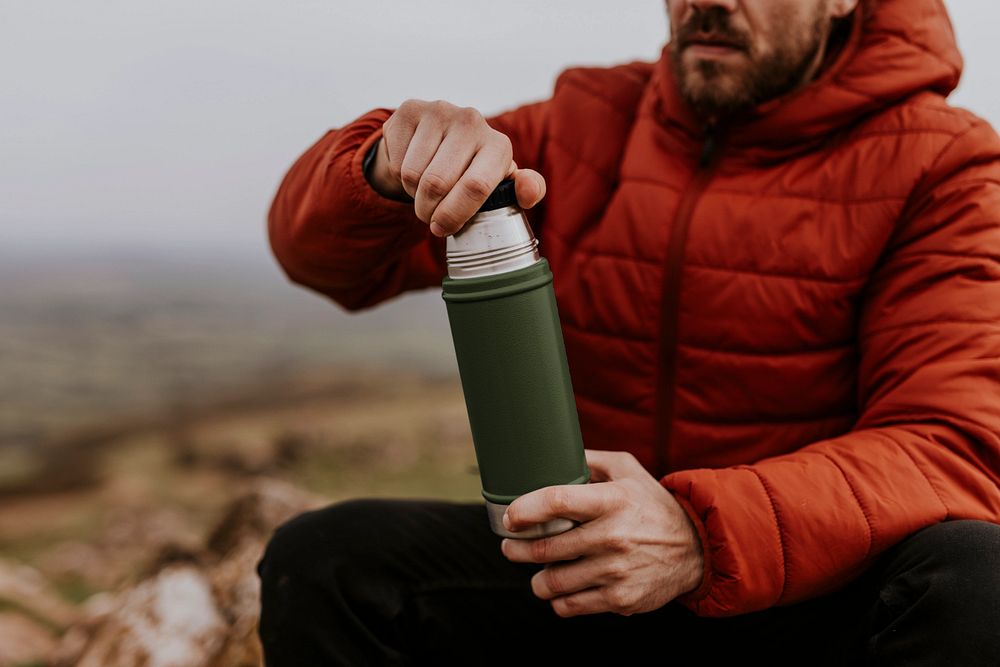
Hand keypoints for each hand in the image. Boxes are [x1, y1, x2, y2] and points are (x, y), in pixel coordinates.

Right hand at [368, 99, 545, 235]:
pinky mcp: (410, 110)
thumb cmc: (473, 171)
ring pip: (412, 175)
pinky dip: (398, 176)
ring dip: (413, 194)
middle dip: (428, 210)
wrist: (438, 140)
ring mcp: (440, 111)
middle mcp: (472, 121)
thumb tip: (528, 191)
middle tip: (430, 216)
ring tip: (424, 190)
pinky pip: (396, 160)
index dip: (454, 214)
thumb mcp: (501, 184)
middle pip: (437, 184)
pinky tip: (412, 167)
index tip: (442, 228)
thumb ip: (526, 191)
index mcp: (498, 145)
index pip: (476, 186)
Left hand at [500, 449, 703, 616]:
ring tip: (535, 569)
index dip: (524, 509)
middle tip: (510, 545)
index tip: (509, 516)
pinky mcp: (620, 600)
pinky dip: (557, 599)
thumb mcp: (628, 470)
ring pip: (551, 583)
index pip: (557, 502)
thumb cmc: (652, 505)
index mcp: (612, 501)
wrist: (695, 550)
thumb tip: (552, 453)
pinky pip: (569, 605)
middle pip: (545, 548)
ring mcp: (616, 572)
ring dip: (536, 578)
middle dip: (516, 549)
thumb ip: (590, 460)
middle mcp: (613, 537)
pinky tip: (560, 588)